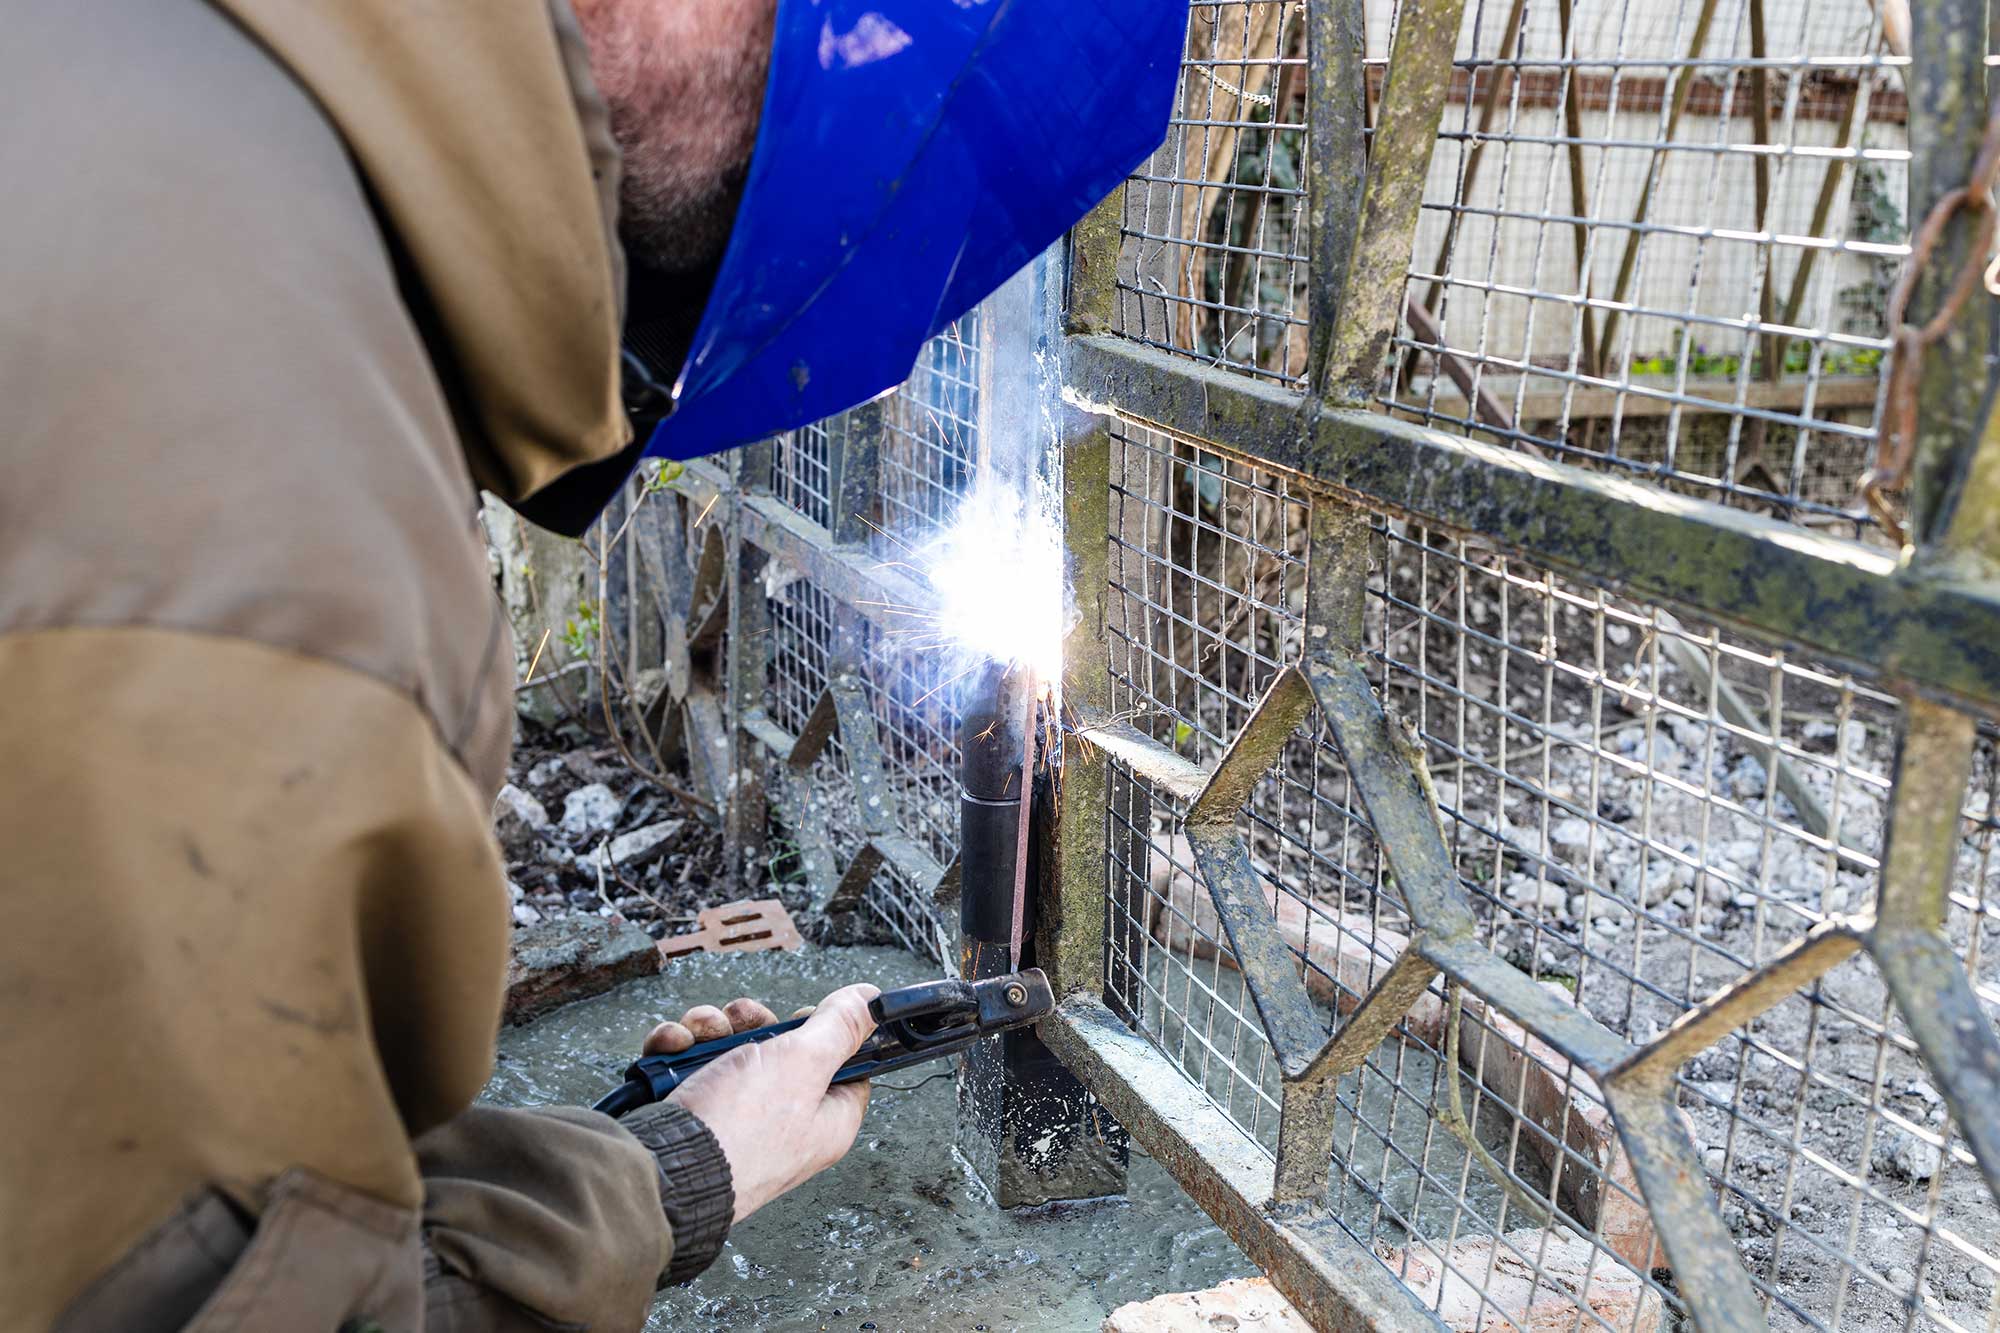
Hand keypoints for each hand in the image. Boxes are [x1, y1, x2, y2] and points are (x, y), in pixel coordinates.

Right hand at [647, 985, 879, 1223]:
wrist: (663, 1172)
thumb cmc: (740, 1132)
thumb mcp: (805, 1063)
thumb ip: (840, 1026)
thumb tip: (870, 1000)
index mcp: (826, 1120)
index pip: (845, 1068)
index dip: (828, 1034)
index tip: (806, 1017)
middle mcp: (785, 1124)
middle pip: (781, 1052)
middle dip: (752, 1023)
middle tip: (741, 1020)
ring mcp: (736, 1122)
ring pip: (730, 1053)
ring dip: (709, 1031)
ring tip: (698, 1034)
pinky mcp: (696, 1119)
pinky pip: (691, 1070)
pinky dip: (679, 1051)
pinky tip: (671, 1048)